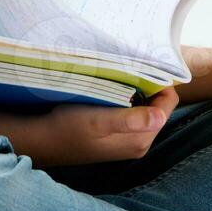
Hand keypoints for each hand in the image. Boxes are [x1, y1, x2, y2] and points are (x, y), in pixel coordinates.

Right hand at [31, 84, 179, 166]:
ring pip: (145, 107)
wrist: (43, 140)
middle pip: (158, 105)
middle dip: (148, 87)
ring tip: (119, 78)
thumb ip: (130, 120)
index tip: (142, 67)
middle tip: (129, 70)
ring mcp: (129, 141)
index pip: (168, 103)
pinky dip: (126, 100)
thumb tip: (160, 117)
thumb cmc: (68, 127)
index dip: (159, 83)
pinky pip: (133, 113)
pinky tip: (110, 91)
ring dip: (136, 92)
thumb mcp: (98, 120)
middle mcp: (140, 143)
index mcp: (141, 140)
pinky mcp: (118, 138)